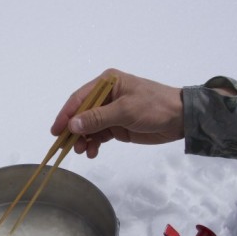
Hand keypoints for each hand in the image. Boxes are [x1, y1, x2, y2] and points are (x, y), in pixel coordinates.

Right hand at [50, 68, 184, 157]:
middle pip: (81, 113)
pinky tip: (92, 152)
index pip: (79, 98)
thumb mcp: (125, 111)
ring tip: (81, 151)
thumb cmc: (154, 107)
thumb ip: (98, 118)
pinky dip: (94, 143)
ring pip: (89, 126)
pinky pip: (100, 135)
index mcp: (106, 83)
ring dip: (83, 139)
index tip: (56, 131)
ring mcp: (111, 111)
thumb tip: (72, 125)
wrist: (180, 118)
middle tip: (67, 146)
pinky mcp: (118, 125)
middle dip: (74, 130)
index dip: (66, 114)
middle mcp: (106, 95)